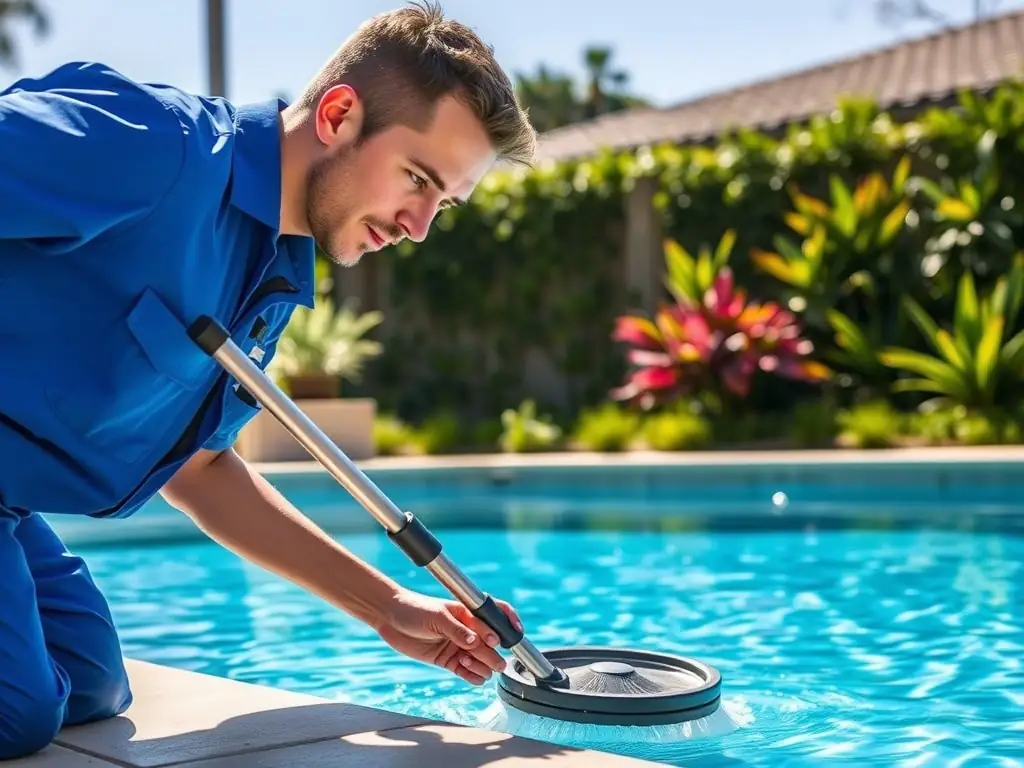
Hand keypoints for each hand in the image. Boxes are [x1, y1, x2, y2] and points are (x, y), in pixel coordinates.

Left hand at [377, 588, 523, 684]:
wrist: (389, 618)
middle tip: (493, 662)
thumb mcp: (436, 616)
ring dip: (480, 666)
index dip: (508, 626)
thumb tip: (476, 642)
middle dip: (493, 655)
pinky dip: (472, 676)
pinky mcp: (448, 660)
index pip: (495, 619)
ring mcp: (458, 646)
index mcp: (468, 613)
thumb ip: (457, 630)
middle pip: (491, 646)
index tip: (511, 638)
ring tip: (464, 661)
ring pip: (482, 662)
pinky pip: (468, 672)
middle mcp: (467, 630)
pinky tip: (467, 673)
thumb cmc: (413, 609)